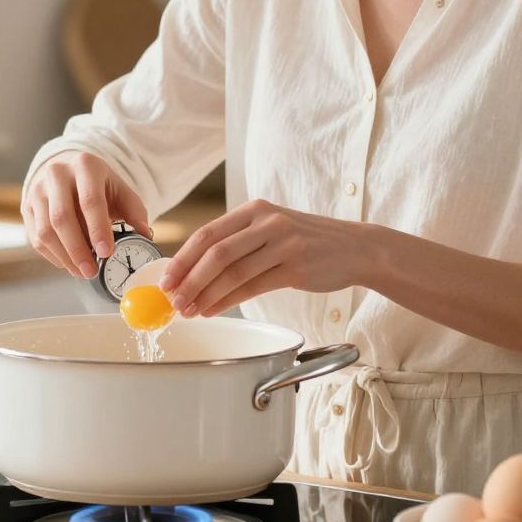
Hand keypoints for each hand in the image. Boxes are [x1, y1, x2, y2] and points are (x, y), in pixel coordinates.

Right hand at [23, 151, 151, 278]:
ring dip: (64, 256)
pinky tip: (69, 262)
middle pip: (62, 218)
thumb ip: (134, 210)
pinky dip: (53, 255)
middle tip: (92, 271)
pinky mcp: (26, 206)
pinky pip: (35, 237)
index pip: (90, 200)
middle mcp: (56, 174)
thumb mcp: (119, 189)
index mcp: (85, 165)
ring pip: (45, 230)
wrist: (66, 169)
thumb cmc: (97, 184)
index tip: (107, 253)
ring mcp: (37, 190)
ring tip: (82, 271)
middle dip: (78, 250)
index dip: (98, 229)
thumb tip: (144, 234)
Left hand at [161, 199, 367, 315]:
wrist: (356, 248)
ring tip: (189, 311)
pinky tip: (213, 310)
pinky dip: (228, 301)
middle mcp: (267, 222)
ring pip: (232, 272)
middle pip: (216, 252)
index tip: (165, 279)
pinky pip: (253, 287)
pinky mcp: (296, 267)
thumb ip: (238, 242)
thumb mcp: (272, 229)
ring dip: (205, 295)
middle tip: (172, 300)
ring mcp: (283, 243)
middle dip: (189, 279)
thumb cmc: (307, 242)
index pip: (208, 233)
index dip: (182, 258)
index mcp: (255, 209)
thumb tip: (194, 269)